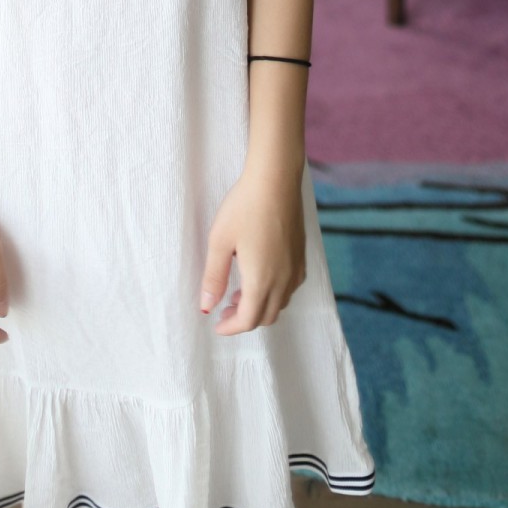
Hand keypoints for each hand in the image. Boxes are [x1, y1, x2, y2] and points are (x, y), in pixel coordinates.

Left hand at [198, 162, 306, 334]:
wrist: (276, 179)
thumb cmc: (244, 207)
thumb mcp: (220, 241)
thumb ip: (213, 277)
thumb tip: (206, 307)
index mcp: (261, 281)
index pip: (248, 320)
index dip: (230, 327)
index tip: (216, 324)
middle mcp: (283, 280)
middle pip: (266, 316)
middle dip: (245, 320)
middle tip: (224, 310)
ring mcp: (295, 268)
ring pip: (281, 303)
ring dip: (260, 307)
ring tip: (239, 293)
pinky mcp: (301, 255)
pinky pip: (290, 287)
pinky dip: (275, 293)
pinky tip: (261, 275)